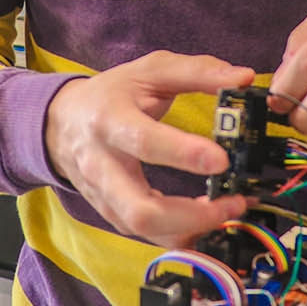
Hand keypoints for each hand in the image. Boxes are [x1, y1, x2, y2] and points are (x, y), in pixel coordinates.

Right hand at [44, 51, 255, 246]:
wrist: (62, 121)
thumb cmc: (112, 94)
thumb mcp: (151, 70)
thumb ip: (198, 72)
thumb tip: (244, 78)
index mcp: (110, 120)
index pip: (145, 142)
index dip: (184, 153)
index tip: (221, 160)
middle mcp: (103, 165)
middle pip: (140, 210)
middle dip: (191, 215)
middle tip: (233, 203)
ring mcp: (105, 196)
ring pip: (144, 230)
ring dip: (190, 229)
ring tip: (227, 211)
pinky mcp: (111, 214)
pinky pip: (146, 235)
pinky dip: (179, 233)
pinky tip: (207, 220)